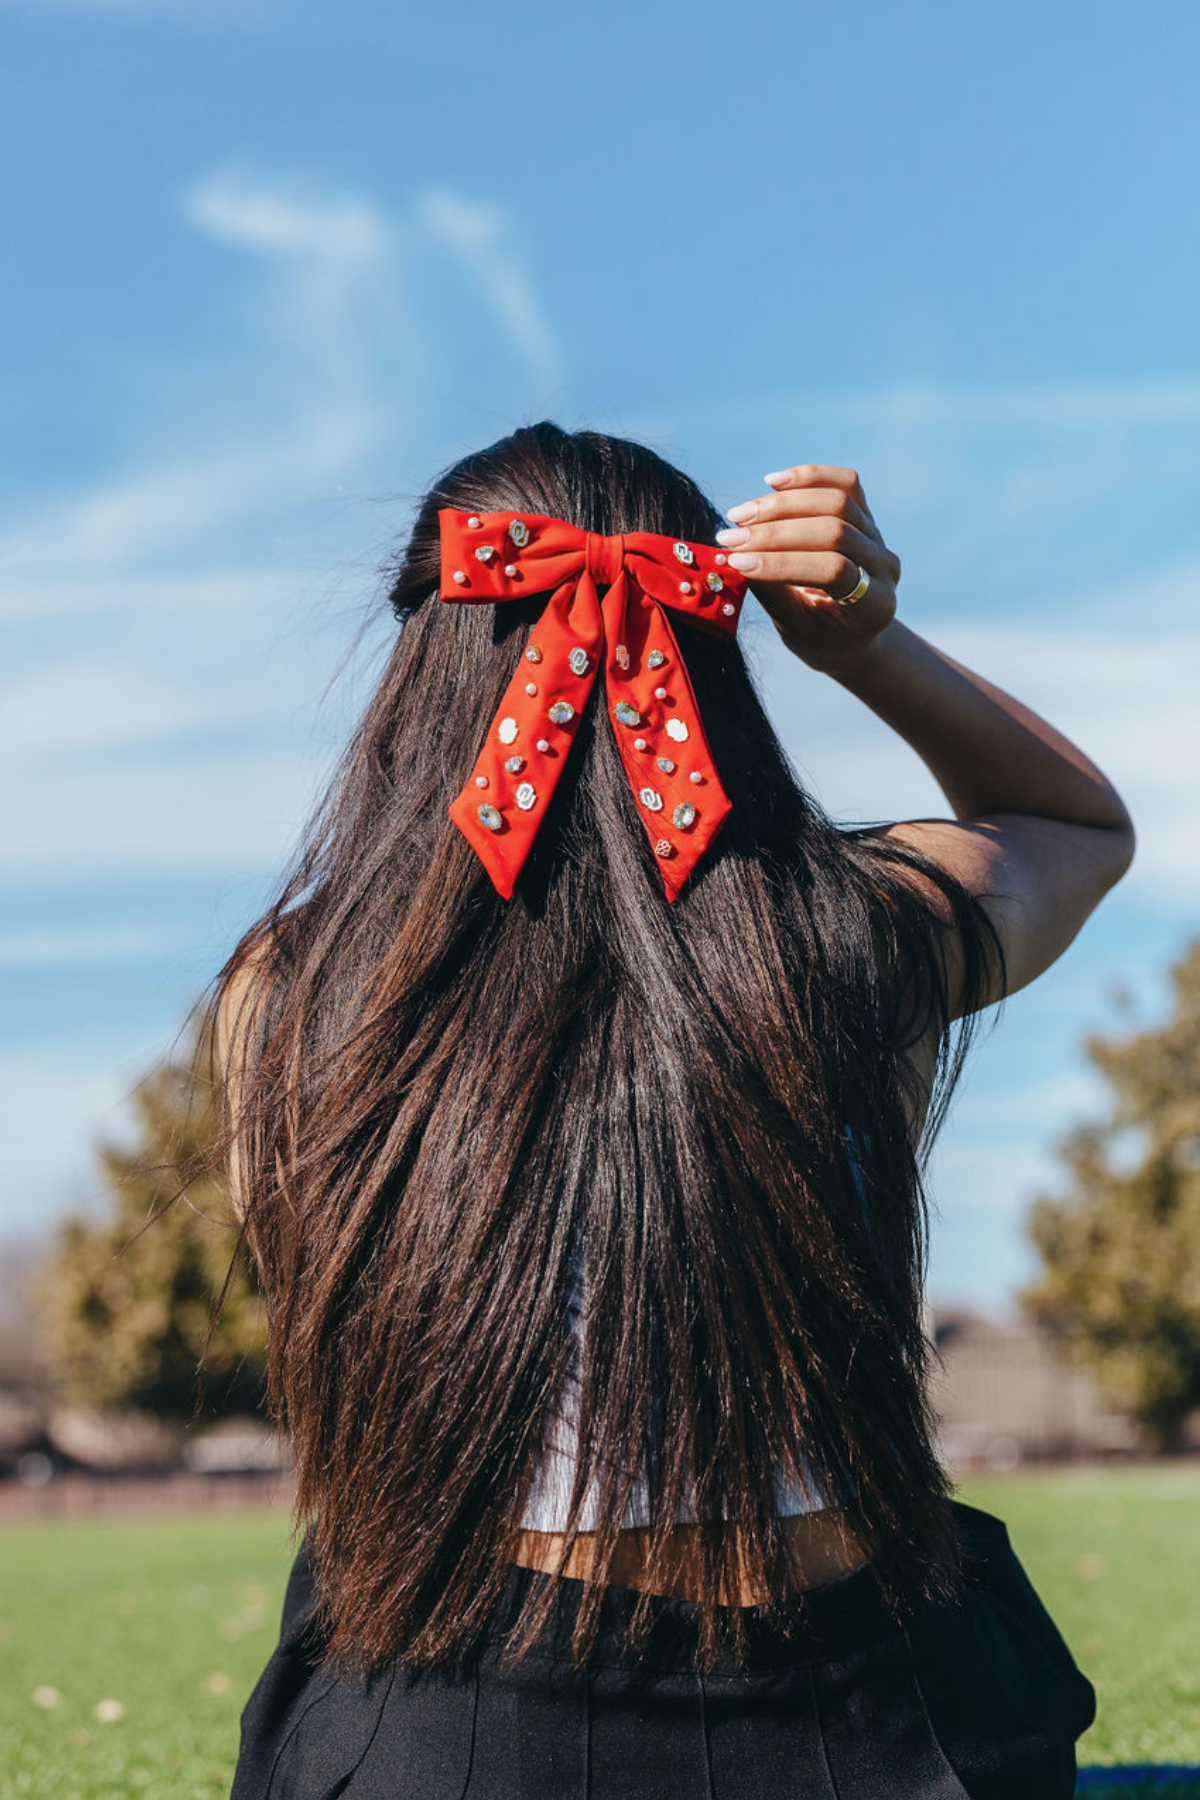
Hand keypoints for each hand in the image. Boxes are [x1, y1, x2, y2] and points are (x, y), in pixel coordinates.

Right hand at [716, 464, 899, 671]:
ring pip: (838, 501)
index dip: (784, 563)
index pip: (833, 571)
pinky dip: (808, 477)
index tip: (737, 563)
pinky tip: (772, 482)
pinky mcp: (867, 515)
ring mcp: (879, 537)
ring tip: (740, 516)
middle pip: (835, 530)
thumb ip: (772, 592)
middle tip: (730, 539)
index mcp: (876, 605)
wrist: (848, 632)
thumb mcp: (795, 629)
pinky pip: (845, 483)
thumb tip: (735, 555)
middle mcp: (884, 566)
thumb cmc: (819, 638)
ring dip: (782, 504)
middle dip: (776, 532)